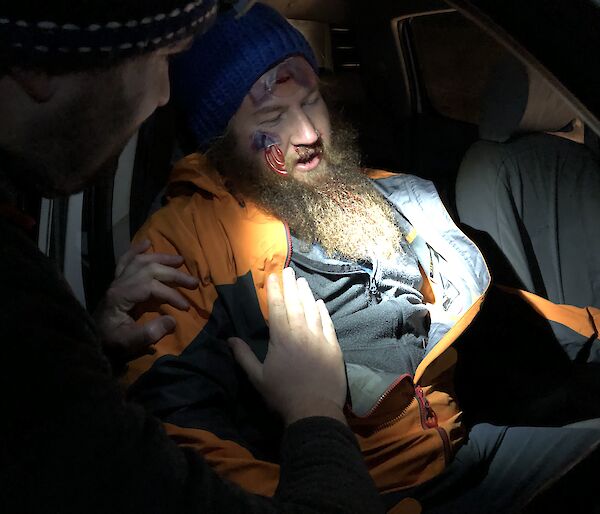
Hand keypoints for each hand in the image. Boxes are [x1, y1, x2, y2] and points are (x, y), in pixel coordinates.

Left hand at [94, 240, 198, 361]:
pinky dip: (136, 250)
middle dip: (173, 275)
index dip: (171, 294)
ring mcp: (117, 280)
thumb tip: (172, 320)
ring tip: (180, 260)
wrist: (91, 341)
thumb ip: (150, 333)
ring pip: (141, 261)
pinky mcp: (117, 282)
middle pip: (150, 270)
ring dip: (161, 258)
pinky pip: (125, 260)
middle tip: (193, 283)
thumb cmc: (110, 342)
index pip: (151, 287)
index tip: (186, 307)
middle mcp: (119, 283)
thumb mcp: (129, 343)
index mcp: (121, 296)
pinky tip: (147, 243)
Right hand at [229, 268, 346, 425]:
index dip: (274, 290)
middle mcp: (301, 333)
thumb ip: (244, 357)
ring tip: (302, 281)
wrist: (315, 409)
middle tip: (288, 269)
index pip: (276, 308)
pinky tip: (320, 303)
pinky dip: (323, 312)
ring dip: (306, 294)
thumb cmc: (283, 395)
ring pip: (312, 310)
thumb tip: (230, 339)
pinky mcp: (333, 347)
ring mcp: (319, 339)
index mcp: (281, 339)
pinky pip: (328, 324)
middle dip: (290, 285)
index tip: (272, 275)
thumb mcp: (258, 378)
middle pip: (295, 303)